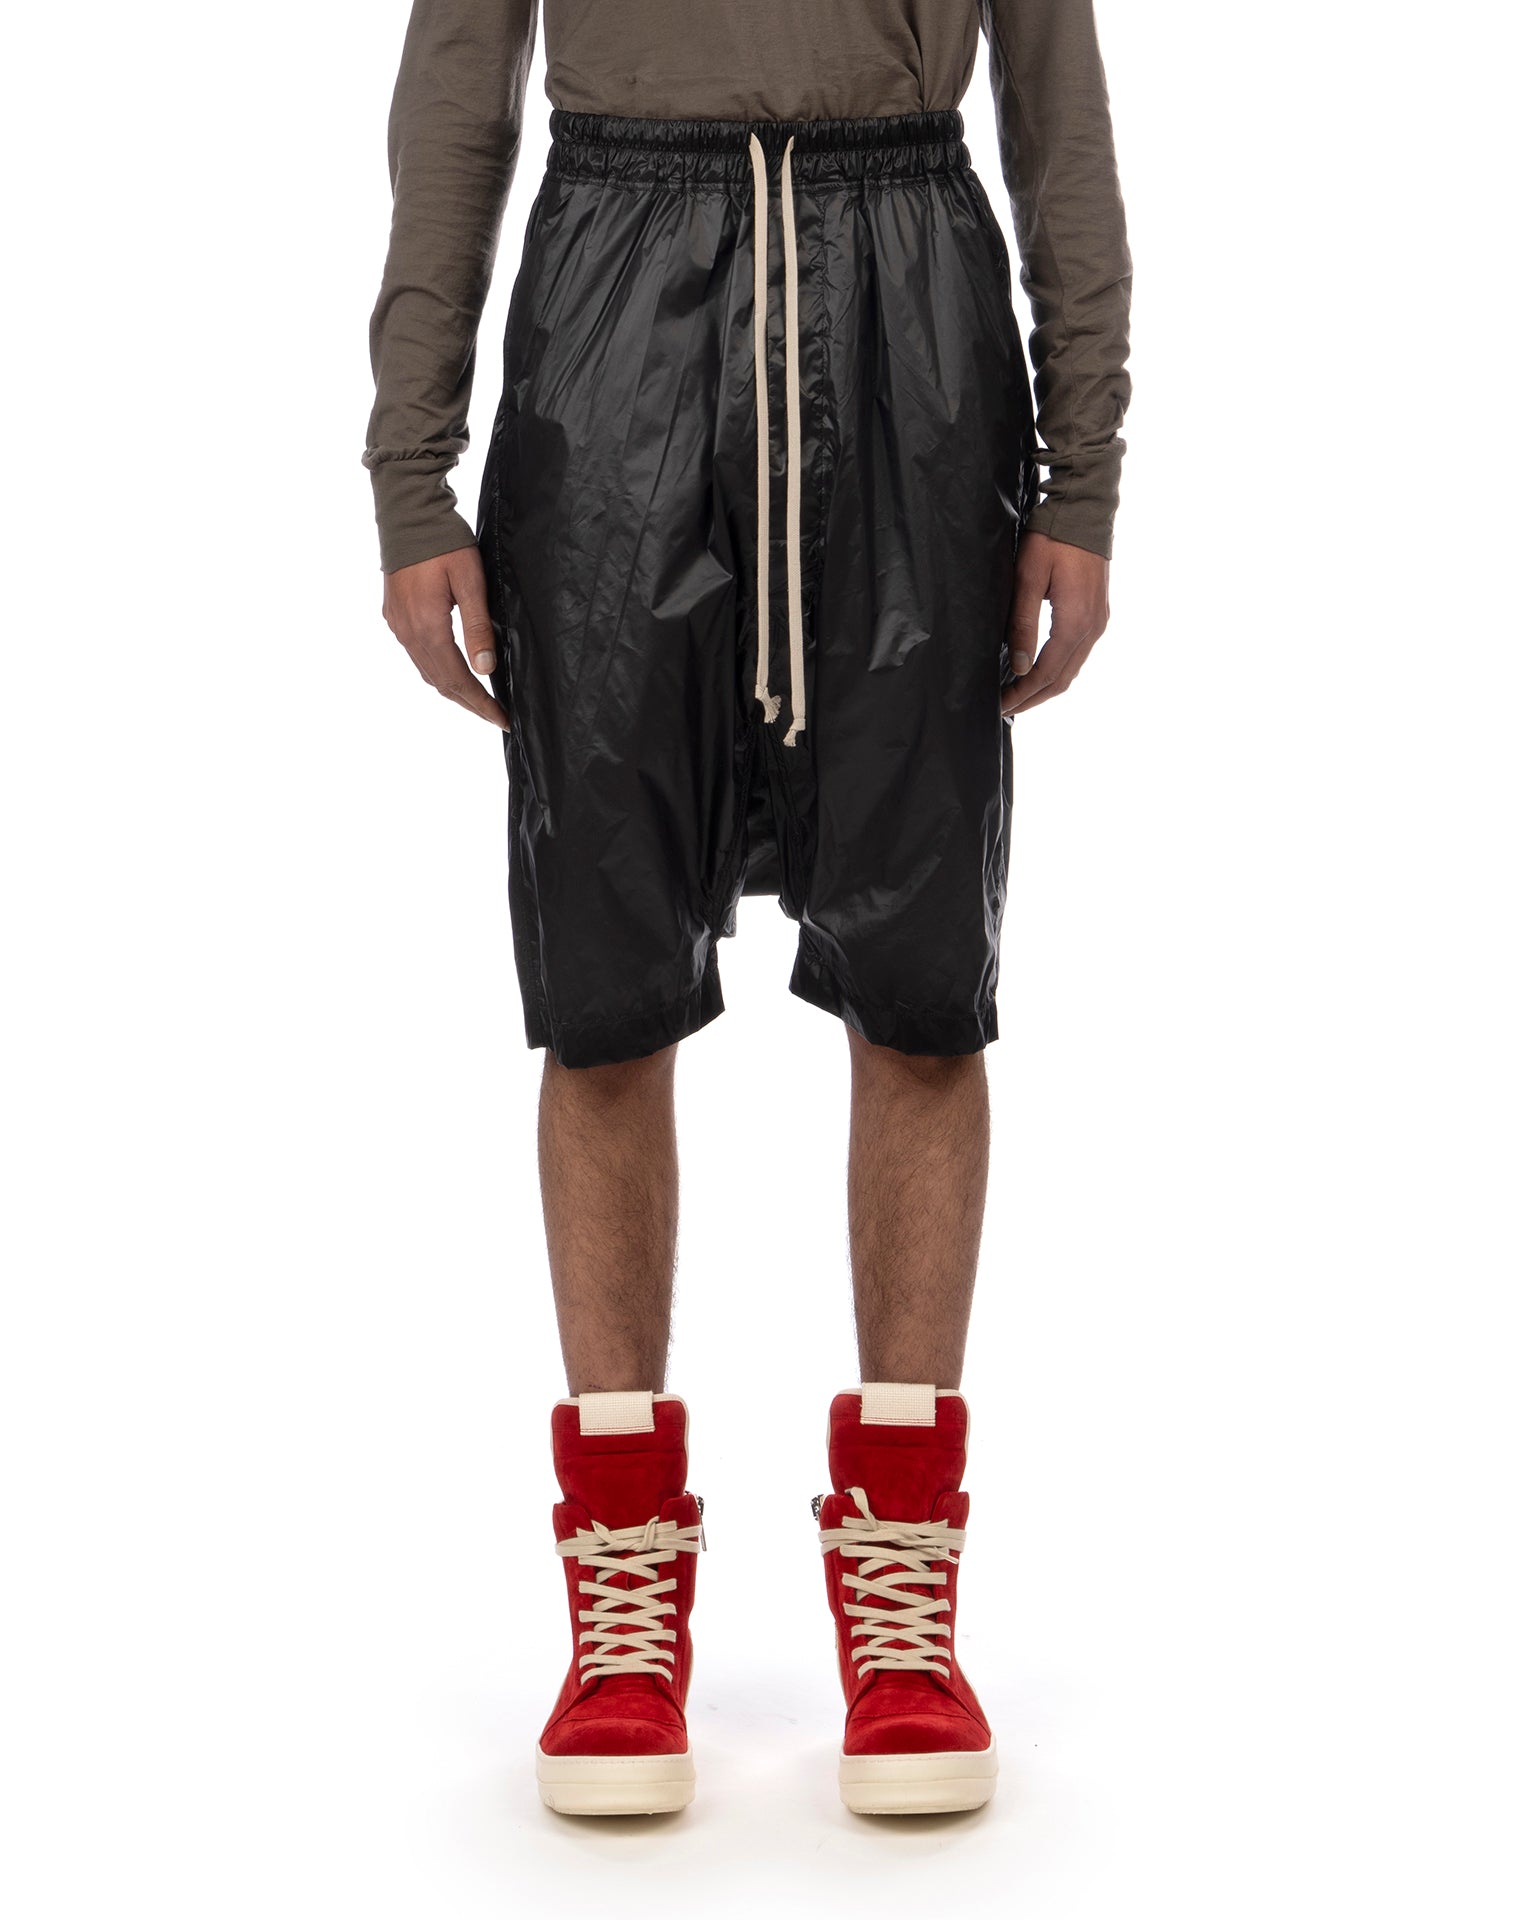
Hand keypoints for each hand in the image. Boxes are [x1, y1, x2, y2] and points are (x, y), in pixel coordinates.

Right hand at [381, 545, 508, 729]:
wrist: (407, 513)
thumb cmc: (444, 542)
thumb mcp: (470, 581)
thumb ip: (478, 627)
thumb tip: (486, 669)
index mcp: (428, 627)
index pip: (458, 680)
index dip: (481, 704)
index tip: (503, 720)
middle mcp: (407, 632)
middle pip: (441, 682)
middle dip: (470, 703)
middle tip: (495, 717)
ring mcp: (398, 625)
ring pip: (427, 671)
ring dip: (452, 690)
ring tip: (478, 702)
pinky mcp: (394, 615)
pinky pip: (417, 656)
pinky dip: (437, 671)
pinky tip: (452, 672)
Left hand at [1001, 532, 1110, 715]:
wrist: (1084, 512)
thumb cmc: (1053, 540)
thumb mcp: (1028, 580)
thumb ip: (1023, 625)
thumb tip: (1019, 667)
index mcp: (1076, 622)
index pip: (1046, 673)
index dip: (1022, 694)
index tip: (1000, 705)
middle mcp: (1093, 628)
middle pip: (1062, 679)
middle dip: (1032, 698)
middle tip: (1006, 708)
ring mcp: (1098, 623)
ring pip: (1071, 670)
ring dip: (1045, 687)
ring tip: (1018, 696)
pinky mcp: (1097, 615)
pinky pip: (1077, 655)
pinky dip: (1057, 670)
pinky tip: (1038, 672)